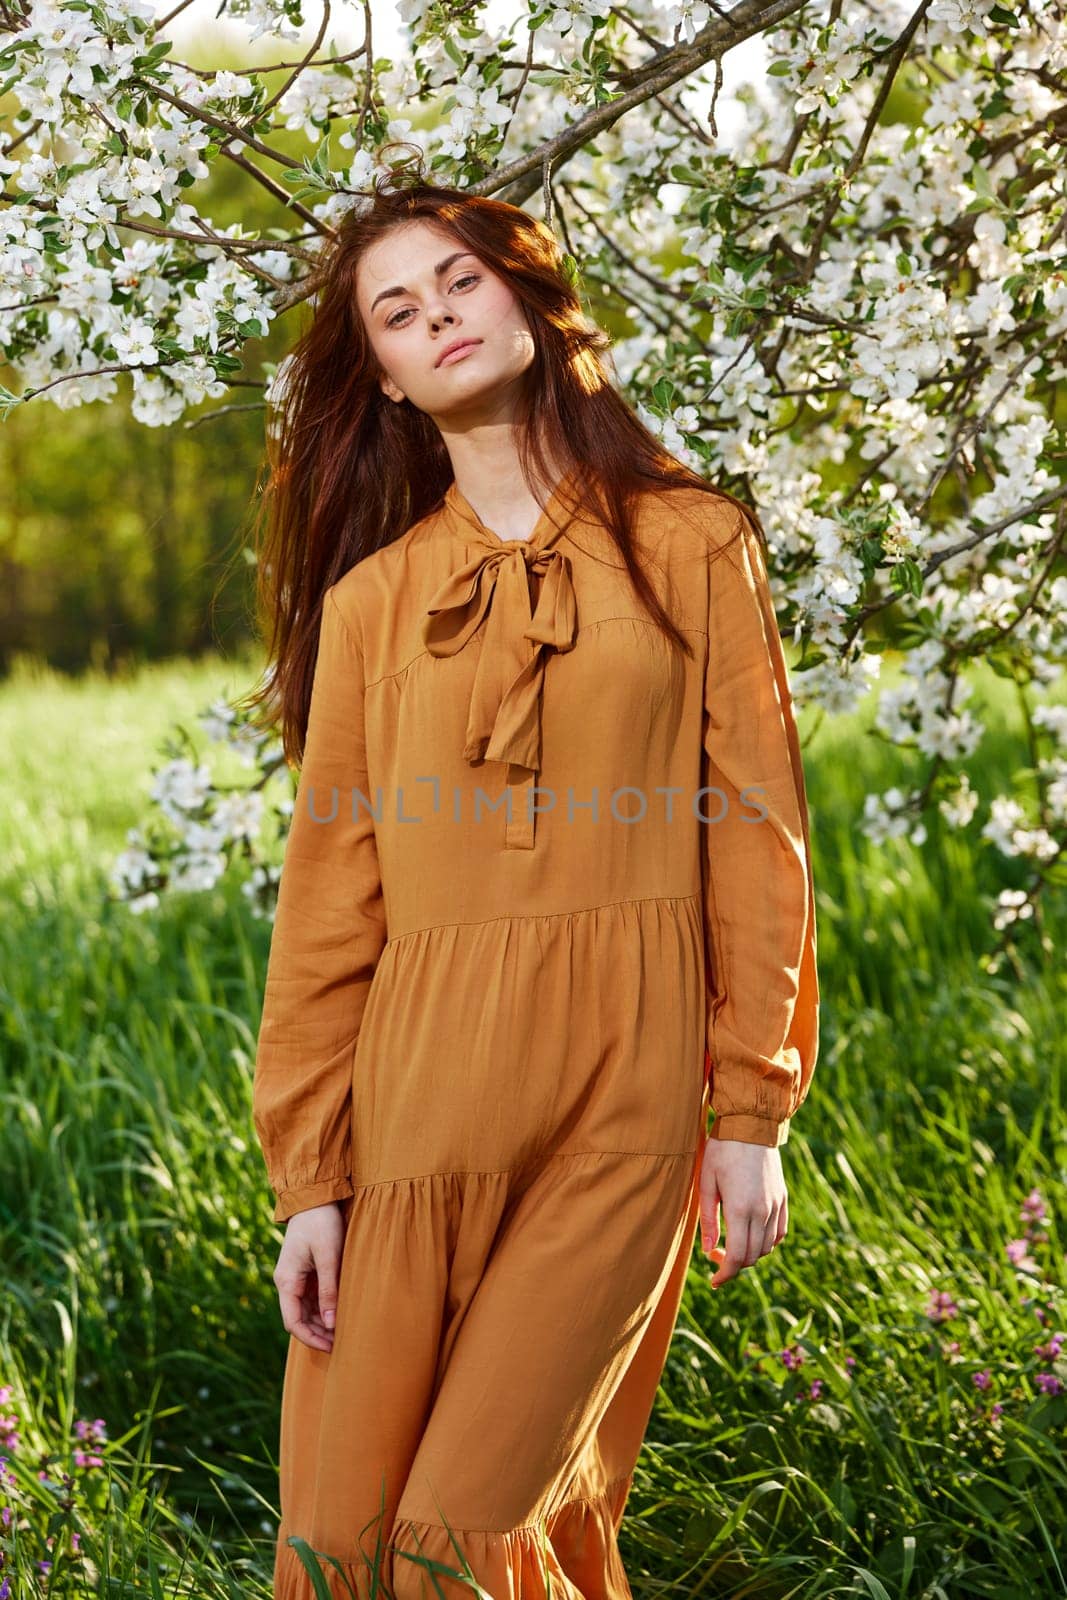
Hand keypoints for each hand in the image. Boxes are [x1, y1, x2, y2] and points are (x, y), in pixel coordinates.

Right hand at [273, 1201, 345, 1350]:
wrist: (314, 1197)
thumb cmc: (321, 1223)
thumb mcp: (328, 1255)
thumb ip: (329, 1289)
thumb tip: (331, 1322)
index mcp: (287, 1280)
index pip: (293, 1322)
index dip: (310, 1338)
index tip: (331, 1347)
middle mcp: (287, 1282)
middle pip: (299, 1319)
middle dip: (318, 1333)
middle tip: (342, 1344)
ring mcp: (295, 1277)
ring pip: (306, 1310)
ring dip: (321, 1322)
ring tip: (344, 1331)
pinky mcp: (305, 1271)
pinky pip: (311, 1298)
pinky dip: (323, 1308)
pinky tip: (339, 1313)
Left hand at [698, 1138, 786, 1288]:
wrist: (750, 1125)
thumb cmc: (722, 1150)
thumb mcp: (706, 1183)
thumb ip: (708, 1219)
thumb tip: (708, 1250)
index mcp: (741, 1208)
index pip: (738, 1256)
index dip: (725, 1274)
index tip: (714, 1280)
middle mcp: (762, 1211)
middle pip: (753, 1256)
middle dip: (735, 1266)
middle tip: (716, 1257)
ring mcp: (775, 1205)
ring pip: (768, 1247)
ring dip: (750, 1254)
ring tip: (732, 1245)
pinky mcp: (782, 1198)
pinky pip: (780, 1232)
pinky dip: (768, 1242)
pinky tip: (752, 1236)